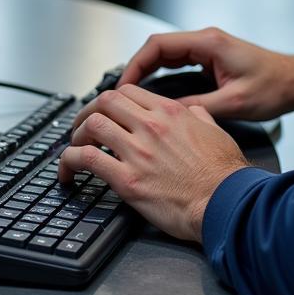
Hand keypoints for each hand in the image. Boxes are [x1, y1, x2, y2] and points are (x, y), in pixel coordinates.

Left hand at [58, 84, 248, 242]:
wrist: (225, 203)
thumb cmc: (224, 173)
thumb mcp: (214, 130)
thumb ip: (198, 115)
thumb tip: (191, 110)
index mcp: (169, 112)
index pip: (127, 91)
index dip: (109, 100)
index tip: (104, 111)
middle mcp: (150, 125)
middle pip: (104, 102)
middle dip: (87, 112)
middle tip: (81, 126)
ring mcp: (137, 151)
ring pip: (91, 125)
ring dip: (77, 136)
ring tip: (75, 148)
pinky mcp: (128, 180)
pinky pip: (88, 160)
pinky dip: (70, 161)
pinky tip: (68, 170)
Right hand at [111, 27, 293, 120]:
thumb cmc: (274, 87)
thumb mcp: (233, 103)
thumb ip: (198, 108)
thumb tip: (167, 116)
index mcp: (209, 43)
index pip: (159, 45)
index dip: (136, 65)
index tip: (123, 85)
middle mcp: (206, 41)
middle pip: (158, 48)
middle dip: (136, 69)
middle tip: (120, 94)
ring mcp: (208, 49)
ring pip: (167, 55)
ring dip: (148, 72)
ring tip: (132, 95)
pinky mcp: (211, 60)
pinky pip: (178, 63)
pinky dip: (162, 75)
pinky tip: (155, 94)